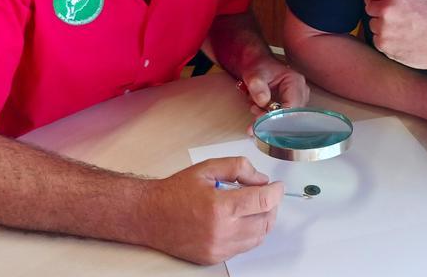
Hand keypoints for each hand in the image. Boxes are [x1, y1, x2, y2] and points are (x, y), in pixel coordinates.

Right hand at [142, 157, 283, 264]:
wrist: (150, 216)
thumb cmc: (175, 192)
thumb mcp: (208, 168)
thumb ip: (239, 168)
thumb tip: (261, 180)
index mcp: (220, 207)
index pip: (263, 201)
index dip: (276, 192)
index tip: (277, 186)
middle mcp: (221, 231)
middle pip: (265, 221)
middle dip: (271, 206)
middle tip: (265, 194)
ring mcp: (218, 248)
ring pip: (258, 237)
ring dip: (262, 221)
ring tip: (252, 207)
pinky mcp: (214, 258)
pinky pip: (244, 247)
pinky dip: (249, 234)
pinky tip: (239, 220)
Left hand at [240, 57, 309, 117]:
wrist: (257, 65)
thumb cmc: (259, 68)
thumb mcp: (254, 76)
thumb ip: (258, 88)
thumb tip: (263, 101)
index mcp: (295, 81)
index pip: (292, 106)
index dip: (277, 116)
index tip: (261, 119)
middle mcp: (301, 91)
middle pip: (291, 115)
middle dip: (271, 118)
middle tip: (255, 112)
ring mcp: (298, 99)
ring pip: (286, 118)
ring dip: (269, 118)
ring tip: (255, 107)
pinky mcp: (292, 104)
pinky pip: (283, 117)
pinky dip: (270, 117)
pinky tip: (259, 111)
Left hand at [365, 0, 426, 69]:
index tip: (382, 3)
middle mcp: (386, 10)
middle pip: (369, 8)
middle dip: (378, 12)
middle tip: (393, 19)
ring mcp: (383, 28)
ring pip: (372, 25)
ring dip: (381, 27)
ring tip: (400, 31)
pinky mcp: (383, 45)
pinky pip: (376, 40)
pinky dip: (385, 40)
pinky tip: (400, 40)